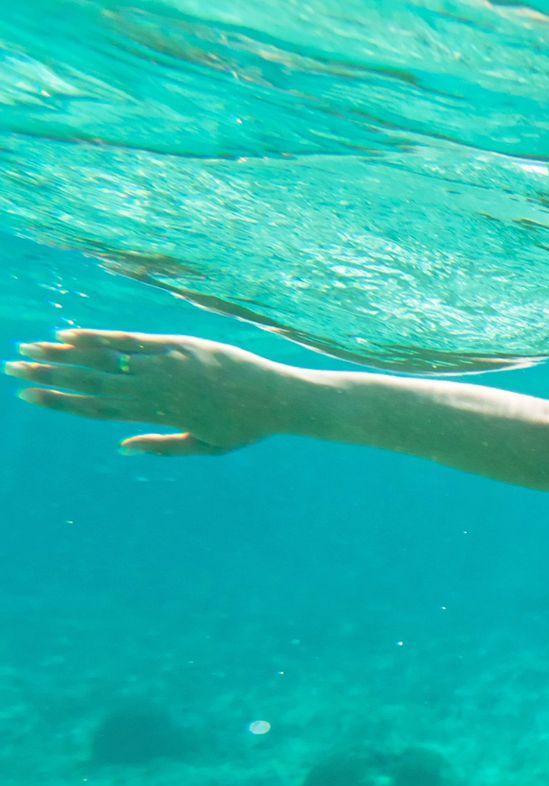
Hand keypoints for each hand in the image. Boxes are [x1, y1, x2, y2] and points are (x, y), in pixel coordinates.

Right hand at [6, 329, 294, 455]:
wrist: (280, 398)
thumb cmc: (246, 426)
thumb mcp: (206, 446)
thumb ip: (162, 445)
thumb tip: (119, 445)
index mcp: (159, 416)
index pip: (99, 409)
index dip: (61, 402)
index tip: (29, 396)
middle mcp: (156, 390)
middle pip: (91, 382)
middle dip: (49, 376)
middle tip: (13, 370)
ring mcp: (166, 364)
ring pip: (105, 359)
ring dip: (63, 354)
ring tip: (29, 350)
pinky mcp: (179, 345)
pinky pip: (132, 340)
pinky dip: (99, 338)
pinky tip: (70, 335)